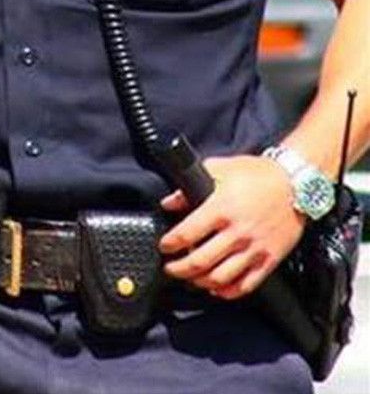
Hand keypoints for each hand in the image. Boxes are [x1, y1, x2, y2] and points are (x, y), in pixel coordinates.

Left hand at [158, 154, 305, 299]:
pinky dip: (228, 292)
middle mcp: (236, 232)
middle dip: (179, 269)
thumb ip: (192, 186)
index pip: (187, 234)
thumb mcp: (221, 169)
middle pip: (199, 262)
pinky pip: (246, 285)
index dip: (170, 244)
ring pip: (220, 278)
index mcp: (221, 208)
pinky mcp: (269, 260)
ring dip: (200, 282)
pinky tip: (218, 288)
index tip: (164, 246)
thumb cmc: (259, 174)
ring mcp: (253, 248)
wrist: (297, 184)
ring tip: (191, 279)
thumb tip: (169, 202)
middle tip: (171, 268)